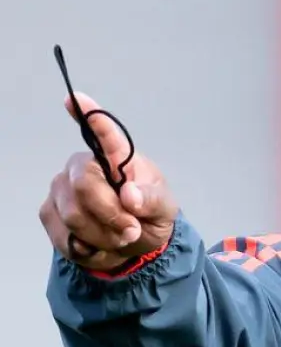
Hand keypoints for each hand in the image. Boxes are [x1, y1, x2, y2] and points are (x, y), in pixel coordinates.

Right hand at [39, 93, 176, 271]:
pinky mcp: (50, 213)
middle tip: (131, 229)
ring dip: (104, 236)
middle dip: (112, 216)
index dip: (89, 115)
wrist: (134, 243)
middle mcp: (83, 166)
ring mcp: (62, 188)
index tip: (75, 97)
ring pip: (73, 216)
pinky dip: (88, 248)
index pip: (104, 134)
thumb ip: (152, 200)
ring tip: (120, 237)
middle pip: (85, 187)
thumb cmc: (149, 214)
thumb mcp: (164, 209)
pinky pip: (64, 236)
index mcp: (116, 157)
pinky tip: (99, 244)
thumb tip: (130, 196)